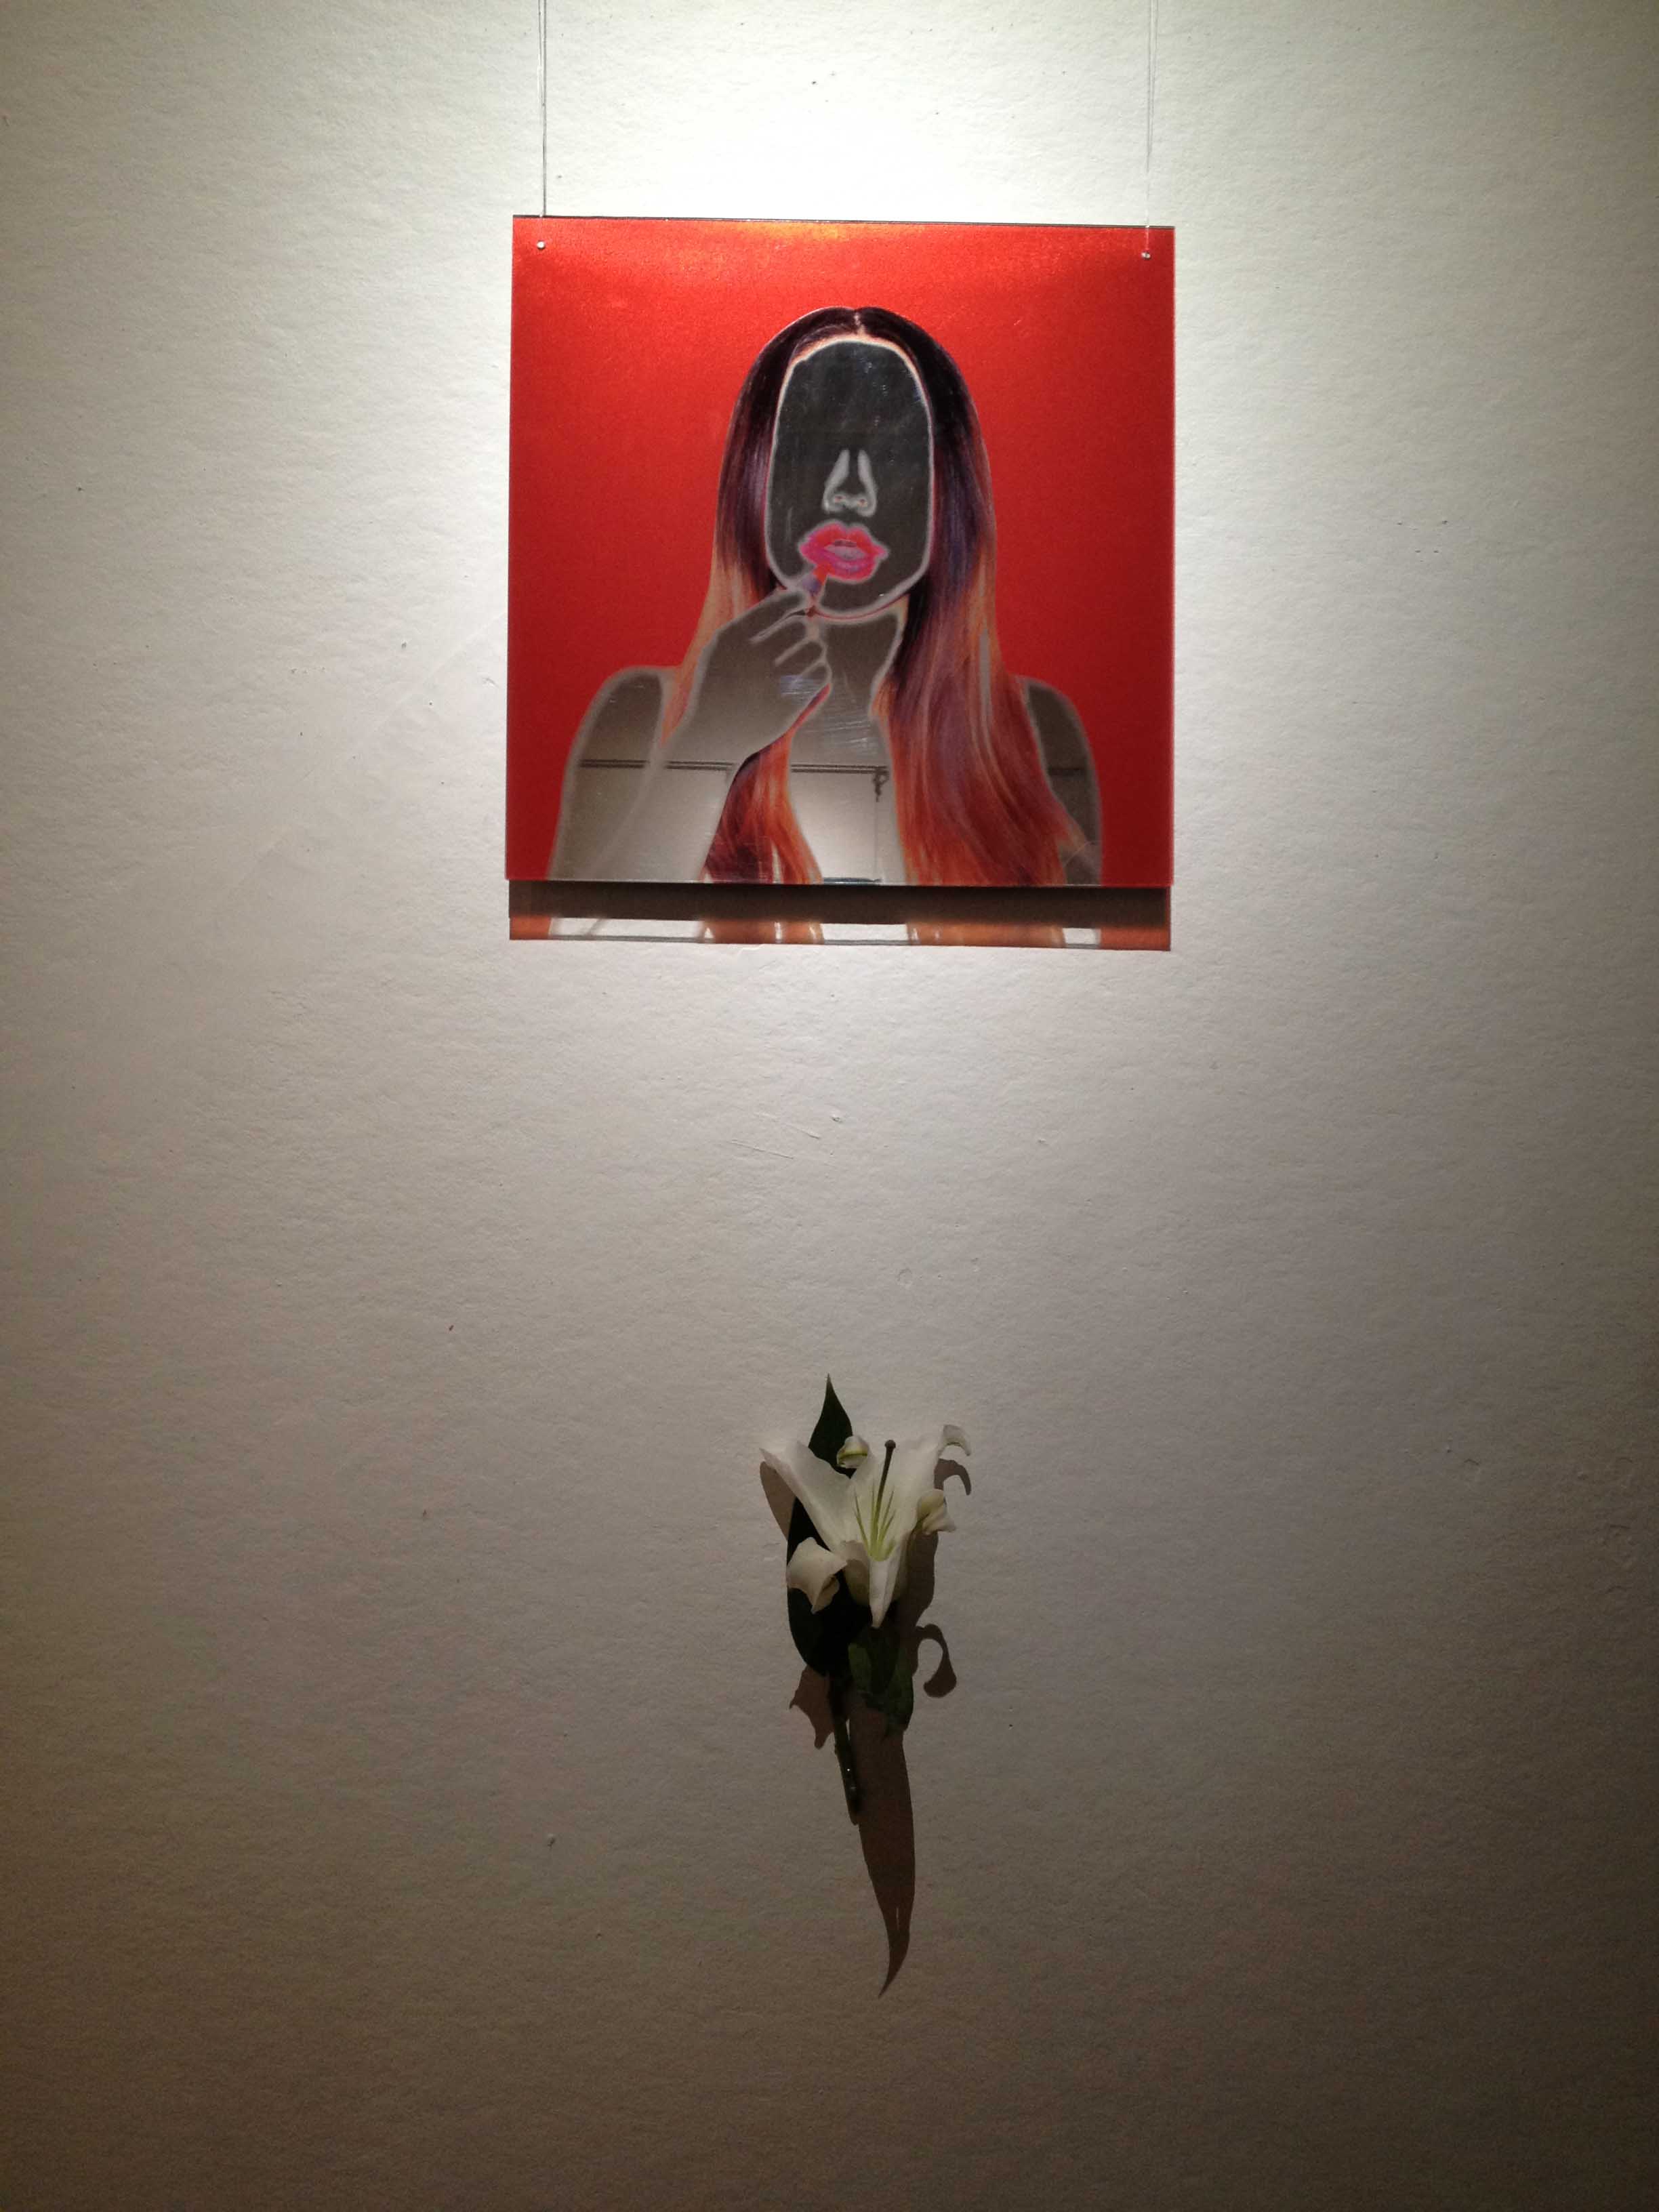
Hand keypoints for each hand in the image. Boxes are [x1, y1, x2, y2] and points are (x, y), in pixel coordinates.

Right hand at [678, 583, 829, 763]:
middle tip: (802, 637)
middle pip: (802, 627)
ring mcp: (771, 683)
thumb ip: (758, 616)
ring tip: (803, 657)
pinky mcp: (787, 706)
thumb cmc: (720, 683)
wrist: (712, 735)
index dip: (799, 598)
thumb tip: (797, 587)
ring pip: (816, 650)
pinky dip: (818, 671)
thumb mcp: (724, 646)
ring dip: (814, 650)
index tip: (804, 602)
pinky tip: (807, 675)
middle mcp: (752, 658)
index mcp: (733, 637)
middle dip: (806, 629)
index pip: (780, 605)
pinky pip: (820, 674)